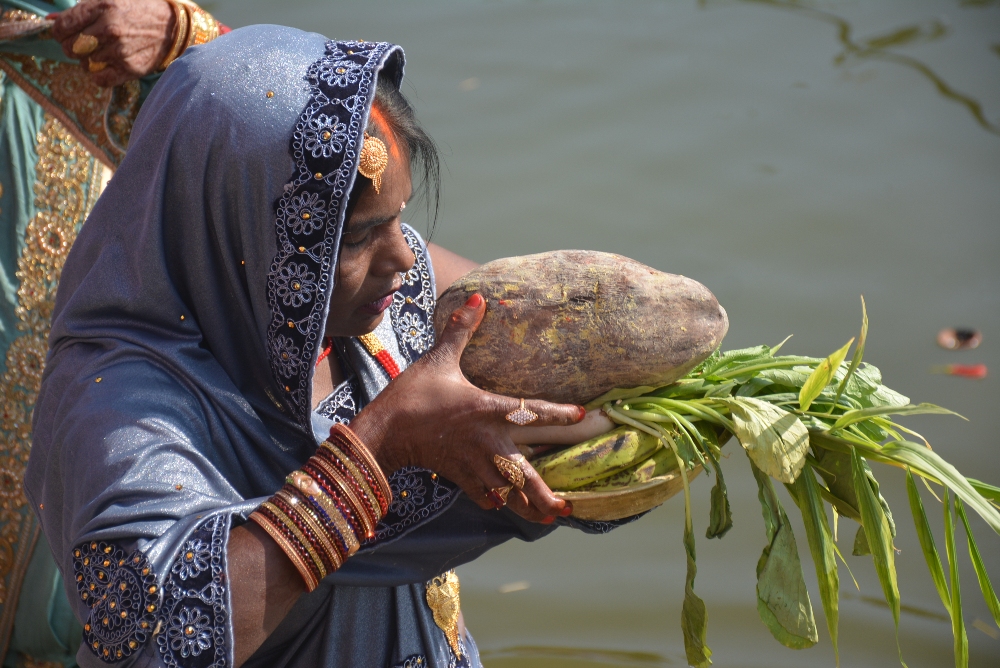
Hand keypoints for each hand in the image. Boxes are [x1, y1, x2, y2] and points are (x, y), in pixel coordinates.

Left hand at [50, 0, 175, 87]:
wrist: (171, 27)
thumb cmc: (136, 10)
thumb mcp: (109, 0)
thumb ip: (80, 10)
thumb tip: (51, 20)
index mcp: (102, 8)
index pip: (62, 27)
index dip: (59, 32)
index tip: (66, 33)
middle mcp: (109, 30)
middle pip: (69, 48)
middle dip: (72, 47)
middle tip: (84, 44)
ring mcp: (120, 51)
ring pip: (84, 64)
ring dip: (88, 60)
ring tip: (101, 52)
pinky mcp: (129, 69)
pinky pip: (99, 80)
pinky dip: (98, 75)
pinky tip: (106, 66)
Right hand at [349, 294, 586, 522]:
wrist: (383, 431)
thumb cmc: (413, 395)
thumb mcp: (438, 359)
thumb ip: (461, 329)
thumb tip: (479, 297)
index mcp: (487, 410)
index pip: (531, 411)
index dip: (558, 413)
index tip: (581, 415)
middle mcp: (486, 442)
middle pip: (523, 474)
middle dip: (543, 495)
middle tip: (566, 508)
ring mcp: (472, 463)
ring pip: (506, 492)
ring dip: (526, 506)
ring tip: (548, 517)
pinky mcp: (457, 475)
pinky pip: (482, 495)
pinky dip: (495, 501)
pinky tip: (503, 506)